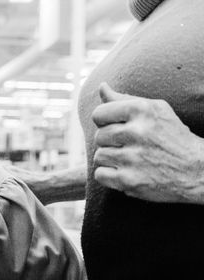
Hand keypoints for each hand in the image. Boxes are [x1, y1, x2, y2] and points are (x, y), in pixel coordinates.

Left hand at [91, 82, 203, 203]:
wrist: (197, 170)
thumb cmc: (172, 137)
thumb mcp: (155, 111)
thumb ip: (124, 99)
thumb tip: (102, 86)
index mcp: (142, 110)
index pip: (99, 114)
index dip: (105, 122)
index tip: (117, 127)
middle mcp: (137, 132)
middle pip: (99, 136)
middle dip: (110, 142)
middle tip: (130, 146)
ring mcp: (132, 158)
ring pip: (99, 156)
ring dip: (111, 159)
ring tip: (131, 159)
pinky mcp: (129, 180)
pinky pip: (100, 175)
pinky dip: (110, 176)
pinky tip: (127, 172)